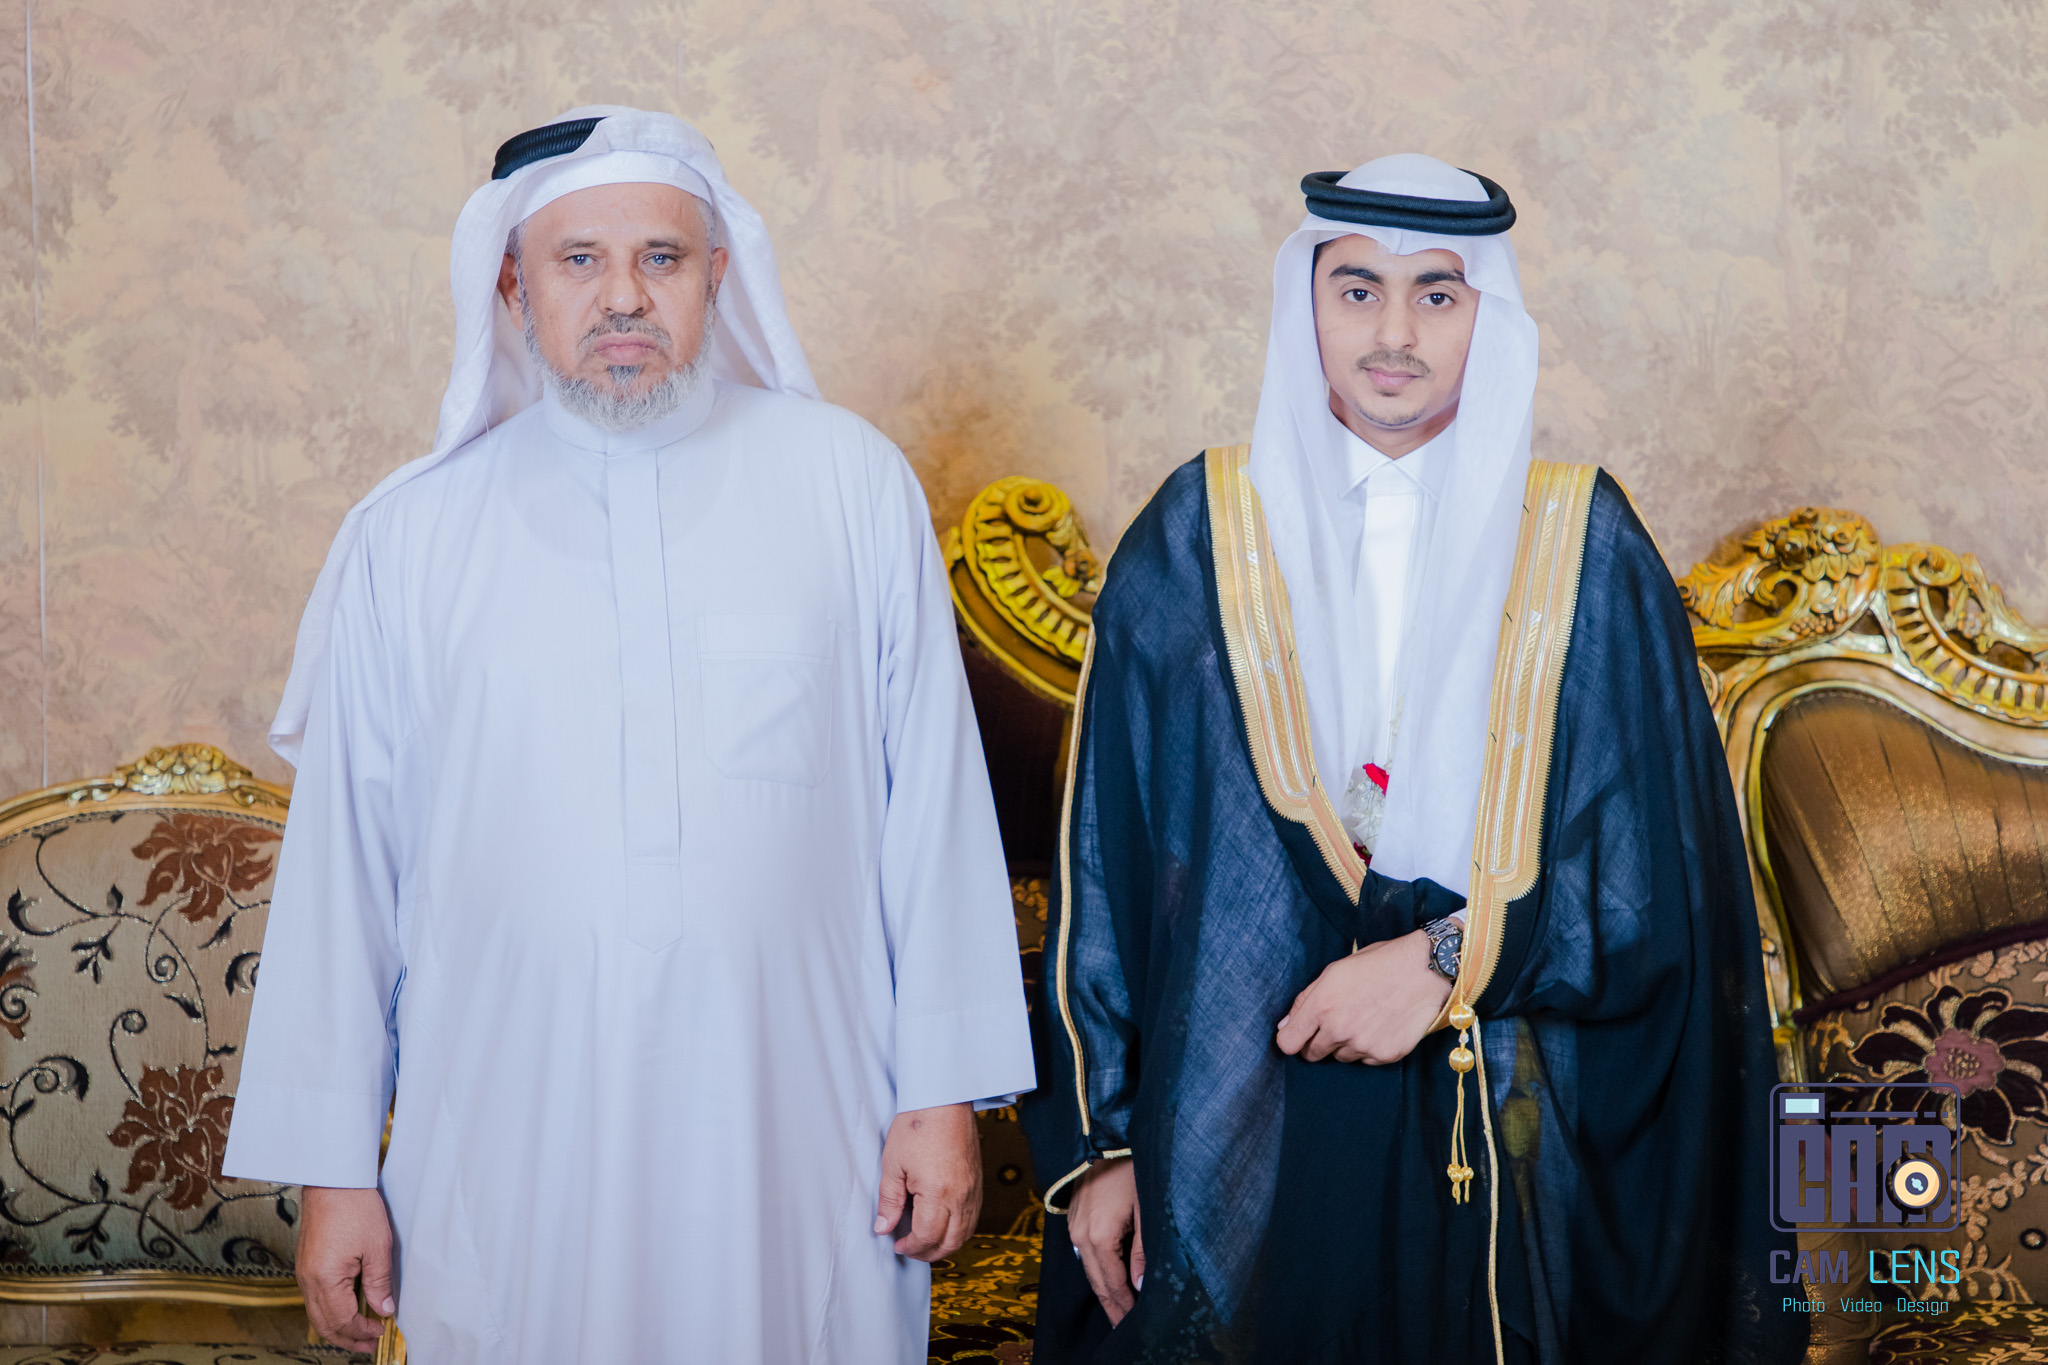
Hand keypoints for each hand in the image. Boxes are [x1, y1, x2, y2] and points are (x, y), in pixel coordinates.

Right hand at [297, 1185, 395, 1351]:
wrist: (333, 1180)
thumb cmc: (356, 1207)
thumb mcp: (377, 1247)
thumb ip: (379, 1283)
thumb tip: (383, 1310)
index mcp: (325, 1278)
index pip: (342, 1320)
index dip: (362, 1331)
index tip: (381, 1331)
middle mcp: (308, 1279)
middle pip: (323, 1324)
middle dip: (346, 1338)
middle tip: (368, 1345)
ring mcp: (304, 1271)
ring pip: (316, 1313)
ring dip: (337, 1327)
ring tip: (359, 1332)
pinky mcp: (306, 1263)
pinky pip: (313, 1298)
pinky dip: (329, 1311)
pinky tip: (346, 1309)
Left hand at [874, 1102, 980, 1261]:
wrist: (944, 1100)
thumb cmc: (917, 1125)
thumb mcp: (893, 1164)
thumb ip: (889, 1200)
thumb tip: (884, 1228)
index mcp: (938, 1193)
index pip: (927, 1236)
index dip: (911, 1247)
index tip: (897, 1244)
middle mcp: (961, 1196)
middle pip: (950, 1242)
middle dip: (929, 1253)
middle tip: (910, 1250)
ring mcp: (973, 1189)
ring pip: (965, 1233)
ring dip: (946, 1245)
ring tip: (926, 1241)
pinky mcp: (978, 1182)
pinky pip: (973, 1217)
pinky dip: (959, 1229)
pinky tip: (944, 1224)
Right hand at [1067, 1156, 1142, 1324]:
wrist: (1107, 1135)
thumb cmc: (1132, 1166)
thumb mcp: (1146, 1208)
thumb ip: (1143, 1251)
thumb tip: (1140, 1288)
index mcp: (1097, 1237)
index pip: (1112, 1286)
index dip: (1124, 1309)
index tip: (1136, 1328)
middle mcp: (1079, 1235)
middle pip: (1097, 1283)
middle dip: (1114, 1307)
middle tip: (1128, 1329)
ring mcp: (1073, 1226)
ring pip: (1089, 1269)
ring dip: (1106, 1290)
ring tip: (1122, 1310)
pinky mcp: (1073, 1217)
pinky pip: (1084, 1253)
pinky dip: (1098, 1271)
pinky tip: (1111, 1278)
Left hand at [1275, 928, 1450, 1064]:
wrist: (1425, 971)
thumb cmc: (1379, 964)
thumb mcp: (1335, 971)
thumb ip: (1305, 1000)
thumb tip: (1285, 1025)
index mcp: (1322, 1005)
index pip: (1288, 1043)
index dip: (1291, 1039)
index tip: (1298, 1034)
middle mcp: (1339, 1029)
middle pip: (1312, 1054)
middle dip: (1317, 1042)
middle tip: (1335, 1023)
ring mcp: (1363, 1045)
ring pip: (1340, 1057)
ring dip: (1345, 1044)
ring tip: (1364, 1018)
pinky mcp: (1385, 1055)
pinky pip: (1366, 1060)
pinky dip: (1369, 1048)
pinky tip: (1381, 1026)